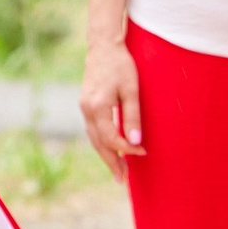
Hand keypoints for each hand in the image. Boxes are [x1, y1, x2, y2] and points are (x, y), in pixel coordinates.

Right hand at [77, 35, 144, 179]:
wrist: (103, 47)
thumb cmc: (121, 66)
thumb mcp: (132, 90)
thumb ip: (132, 116)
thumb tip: (136, 141)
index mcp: (97, 107)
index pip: (112, 138)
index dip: (127, 149)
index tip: (143, 152)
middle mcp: (87, 110)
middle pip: (99, 144)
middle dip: (112, 162)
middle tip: (123, 180)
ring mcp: (84, 108)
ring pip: (94, 139)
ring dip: (106, 155)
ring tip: (119, 171)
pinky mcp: (86, 106)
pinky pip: (93, 130)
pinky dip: (102, 143)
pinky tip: (111, 150)